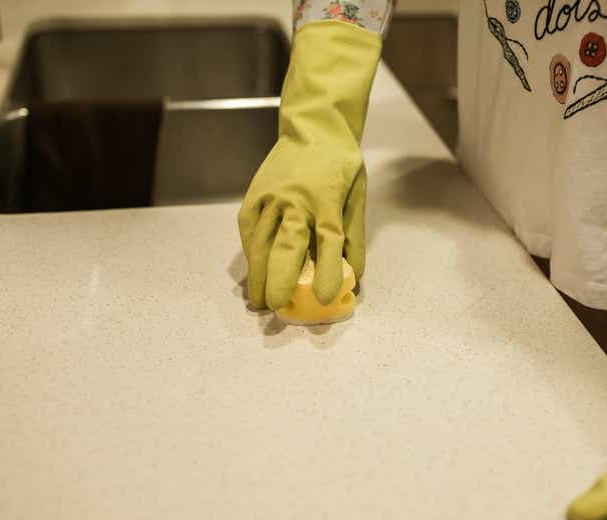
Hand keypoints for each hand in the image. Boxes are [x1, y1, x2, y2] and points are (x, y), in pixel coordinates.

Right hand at [237, 20, 380, 309]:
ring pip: (260, 241)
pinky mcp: (254, 196)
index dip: (327, 270)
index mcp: (328, 198)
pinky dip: (250, 255)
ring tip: (258, 302)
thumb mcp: (357, 196)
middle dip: (279, 278)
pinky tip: (254, 273)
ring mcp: (271, 196)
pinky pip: (249, 231)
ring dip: (258, 274)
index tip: (325, 297)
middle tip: (275, 307)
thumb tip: (354, 275)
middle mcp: (296, 198)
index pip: (329, 239)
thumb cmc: (340, 165)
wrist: (312, 126)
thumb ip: (354, 237)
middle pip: (286, 244)